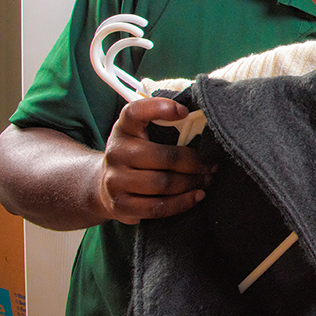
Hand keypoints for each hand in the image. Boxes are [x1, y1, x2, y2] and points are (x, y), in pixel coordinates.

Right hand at [96, 97, 214, 223]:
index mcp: (124, 129)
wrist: (104, 186)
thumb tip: (203, 127)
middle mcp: (116, 152)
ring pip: (163, 184)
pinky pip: (158, 207)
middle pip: (164, 157)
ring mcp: (115, 181)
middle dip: (194, 163)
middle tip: (211, 165)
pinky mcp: (121, 205)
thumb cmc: (135, 156)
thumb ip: (164, 126)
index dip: (160, 108)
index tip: (184, 112)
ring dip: (192, 183)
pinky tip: (197, 196)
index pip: (135, 112)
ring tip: (206, 179)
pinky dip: (182, 202)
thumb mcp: (141, 134)